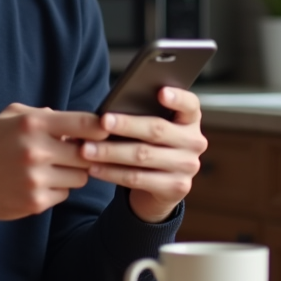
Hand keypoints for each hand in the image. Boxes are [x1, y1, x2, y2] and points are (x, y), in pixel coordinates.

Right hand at [0, 104, 109, 222]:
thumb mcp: (10, 116)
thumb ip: (43, 114)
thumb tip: (75, 121)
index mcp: (33, 124)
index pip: (85, 123)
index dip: (101, 127)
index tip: (106, 130)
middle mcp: (37, 150)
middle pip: (88, 154)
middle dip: (84, 153)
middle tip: (72, 152)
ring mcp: (37, 178)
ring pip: (80, 176)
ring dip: (72, 172)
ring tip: (52, 167)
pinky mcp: (36, 201)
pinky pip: (64, 193)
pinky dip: (57, 188)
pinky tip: (38, 182)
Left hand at [82, 87, 206, 222]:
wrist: (159, 187)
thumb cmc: (150, 145)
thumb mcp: (151, 129)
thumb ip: (141, 115)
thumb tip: (109, 110)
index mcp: (190, 120)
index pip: (190, 104)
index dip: (177, 98)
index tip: (160, 92)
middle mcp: (194, 142)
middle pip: (157, 130)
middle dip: (126, 125)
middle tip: (102, 121)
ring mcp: (187, 167)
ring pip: (143, 156)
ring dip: (111, 152)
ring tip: (86, 148)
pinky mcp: (175, 188)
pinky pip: (137, 178)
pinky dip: (111, 173)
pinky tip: (93, 168)